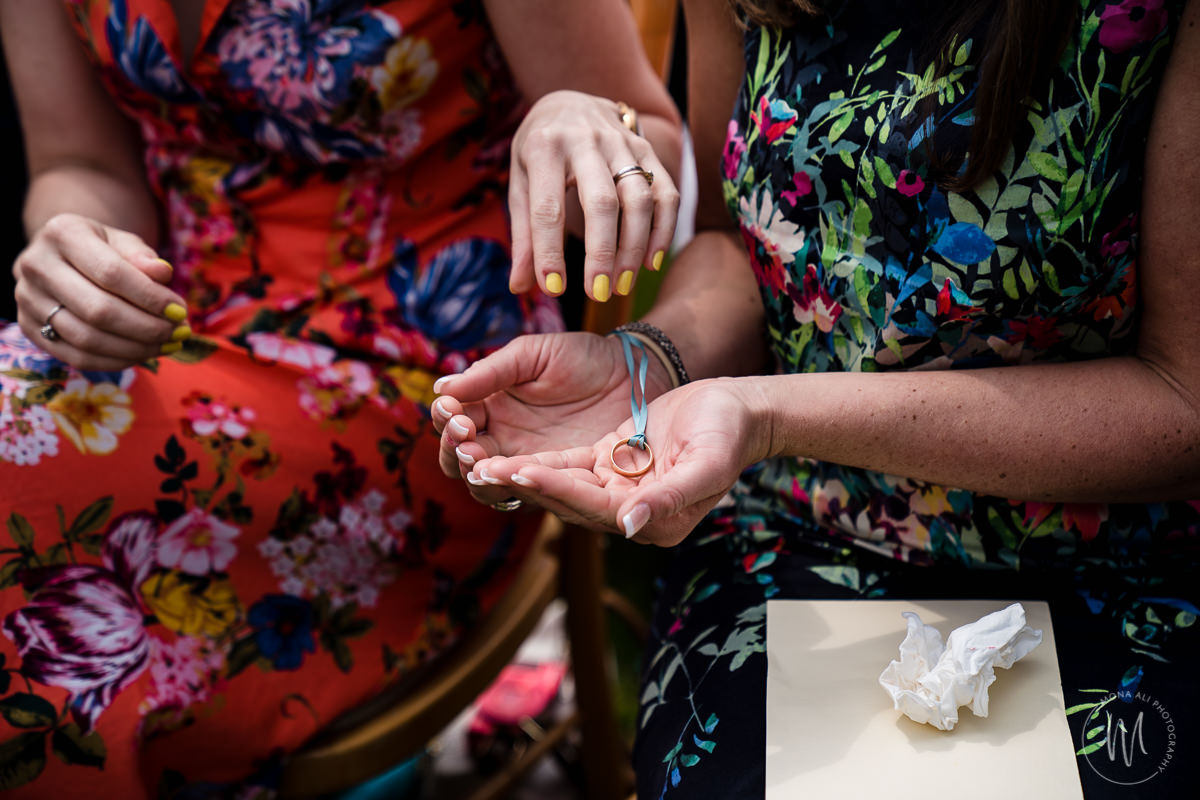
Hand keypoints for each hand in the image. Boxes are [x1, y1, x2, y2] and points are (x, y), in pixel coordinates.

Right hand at [12, 213, 189, 370]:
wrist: (63, 257)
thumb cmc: (102, 248)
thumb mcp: (124, 242)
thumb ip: (143, 256)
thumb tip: (163, 273)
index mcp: (62, 233)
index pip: (111, 273)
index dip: (150, 297)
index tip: (179, 310)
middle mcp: (36, 266)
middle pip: (98, 310)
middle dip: (146, 327)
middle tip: (178, 332)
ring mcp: (28, 299)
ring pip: (87, 338)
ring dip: (135, 348)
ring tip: (167, 344)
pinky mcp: (29, 328)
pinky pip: (77, 356)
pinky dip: (116, 360)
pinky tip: (143, 354)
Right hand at [432, 331, 675, 507]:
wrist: (633, 374)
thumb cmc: (581, 357)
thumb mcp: (532, 355)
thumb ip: (490, 373)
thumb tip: (440, 389)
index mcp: (490, 405)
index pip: (453, 421)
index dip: (445, 418)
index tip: (452, 409)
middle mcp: (501, 439)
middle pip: (459, 459)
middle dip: (453, 449)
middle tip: (464, 434)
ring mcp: (526, 463)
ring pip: (485, 482)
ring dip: (474, 472)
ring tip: (477, 457)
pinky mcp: (555, 481)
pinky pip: (525, 492)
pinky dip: (510, 487)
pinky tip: (508, 474)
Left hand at [469, 377, 772, 545]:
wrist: (738, 412)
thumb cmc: (728, 435)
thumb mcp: (706, 465)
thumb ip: (669, 498)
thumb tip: (628, 525)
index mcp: (652, 521)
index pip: (593, 506)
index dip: (554, 490)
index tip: (519, 474)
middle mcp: (629, 513)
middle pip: (568, 501)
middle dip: (525, 486)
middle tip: (481, 472)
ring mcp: (617, 490)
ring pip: (561, 485)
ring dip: (523, 477)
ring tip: (481, 466)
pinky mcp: (609, 465)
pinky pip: (568, 468)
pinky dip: (539, 464)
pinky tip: (506, 457)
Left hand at [507, 90, 678, 301]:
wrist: (568, 102)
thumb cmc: (538, 153)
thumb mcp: (520, 184)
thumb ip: (523, 236)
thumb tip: (520, 287)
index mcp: (544, 147)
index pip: (547, 207)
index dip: (550, 251)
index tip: (553, 288)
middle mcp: (585, 140)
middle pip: (601, 203)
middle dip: (601, 253)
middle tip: (597, 294)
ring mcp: (621, 142)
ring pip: (638, 199)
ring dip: (633, 248)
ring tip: (622, 285)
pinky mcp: (647, 149)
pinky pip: (664, 192)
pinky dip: (662, 230)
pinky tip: (651, 263)